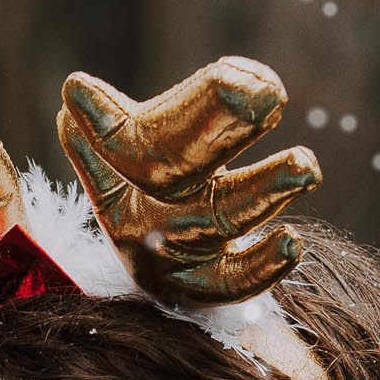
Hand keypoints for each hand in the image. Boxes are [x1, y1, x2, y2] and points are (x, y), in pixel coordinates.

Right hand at [55, 58, 320, 301]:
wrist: (164, 279)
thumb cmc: (149, 204)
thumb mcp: (120, 174)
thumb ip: (107, 135)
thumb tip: (74, 92)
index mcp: (120, 187)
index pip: (118, 147)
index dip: (103, 124)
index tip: (81, 89)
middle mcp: (148, 221)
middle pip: (177, 169)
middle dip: (216, 123)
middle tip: (263, 92)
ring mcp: (181, 256)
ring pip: (223, 218)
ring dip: (265, 188)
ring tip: (305, 165)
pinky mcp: (211, 290)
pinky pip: (236, 281)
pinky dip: (264, 265)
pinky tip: (293, 242)